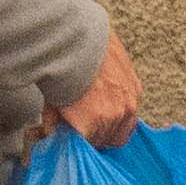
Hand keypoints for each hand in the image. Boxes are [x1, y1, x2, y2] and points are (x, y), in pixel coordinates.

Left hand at [52, 34, 144, 148]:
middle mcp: (114, 116)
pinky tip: (107, 99)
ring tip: (96, 113)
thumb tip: (53, 133)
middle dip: (94, 135)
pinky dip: (121, 110)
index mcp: (91, 123)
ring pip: (123, 129)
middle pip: (107, 141)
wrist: (77, 36)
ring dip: (111, 125)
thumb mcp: (50, 100)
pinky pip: (132, 111)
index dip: (79, 144)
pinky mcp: (135, 87)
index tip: (72, 137)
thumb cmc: (62, 66)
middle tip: (82, 125)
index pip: (88, 148)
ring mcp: (128, 102)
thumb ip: (55, 123)